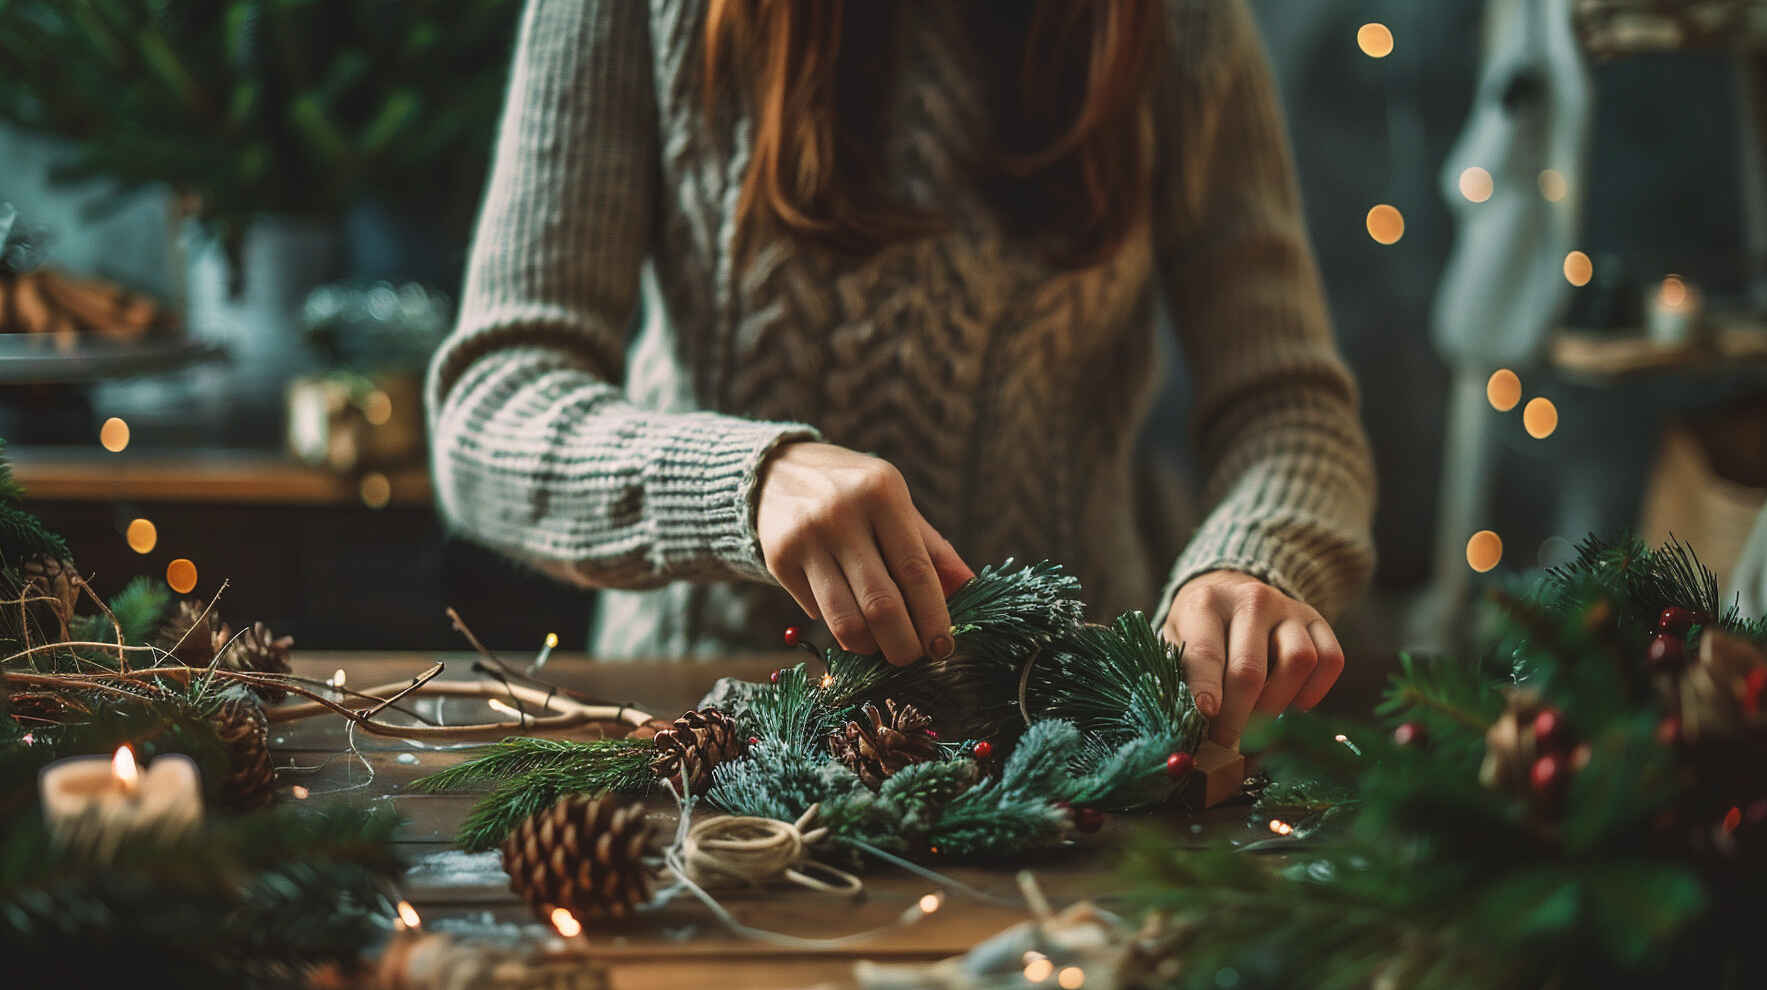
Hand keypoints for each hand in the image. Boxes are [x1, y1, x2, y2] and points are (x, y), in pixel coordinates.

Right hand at [757, 442, 973, 664]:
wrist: (777, 471)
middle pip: (881, 604)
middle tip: (914, 657)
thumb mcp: (896, 503)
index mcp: (882, 493)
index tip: (944, 647)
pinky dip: (839, 626)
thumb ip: (932, 548)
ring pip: (845, 620)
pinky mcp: (778, 559)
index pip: (915, 570)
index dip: (934, 617)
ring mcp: (805, 537)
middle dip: (904, 645)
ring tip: (883, 647)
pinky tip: (848, 613)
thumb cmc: (853, 492)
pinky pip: (816, 613)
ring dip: (871, 647)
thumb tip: (970, 588)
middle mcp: (841, 513)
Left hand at [1162, 571, 1344, 746]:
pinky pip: (1330, 660)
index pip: (1206, 653)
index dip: (1206, 689)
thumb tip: (1186, 728)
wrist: (1229, 591)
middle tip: (1226, 743)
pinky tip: (1291, 702)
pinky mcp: (1317, 620)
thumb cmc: (1197, 628)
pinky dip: (1313, 691)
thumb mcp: (1175, 642)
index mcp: (1205, 603)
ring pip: (1298, 661)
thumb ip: (1180, 678)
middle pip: (1251, 668)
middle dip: (1237, 716)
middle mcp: (1251, 600)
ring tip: (1257, 719)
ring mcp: (1288, 608)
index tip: (1206, 718)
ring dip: (1277, 704)